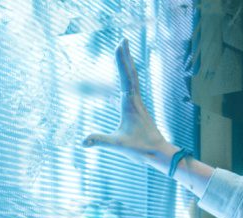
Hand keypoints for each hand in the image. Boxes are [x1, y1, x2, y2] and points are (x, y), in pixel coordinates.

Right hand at [83, 40, 172, 161]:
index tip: (119, 46)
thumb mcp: (118, 145)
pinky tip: (129, 74)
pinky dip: (130, 76)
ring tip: (126, 51)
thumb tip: (82, 141)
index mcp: (130, 105)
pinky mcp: (140, 108)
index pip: (125, 78)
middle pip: (131, 73)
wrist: (160, 153)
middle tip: (123, 39)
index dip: (121, 62)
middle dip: (126, 56)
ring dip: (129, 64)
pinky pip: (134, 86)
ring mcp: (139, 103)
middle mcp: (136, 101)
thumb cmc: (141, 149)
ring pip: (134, 79)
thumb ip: (100, 141)